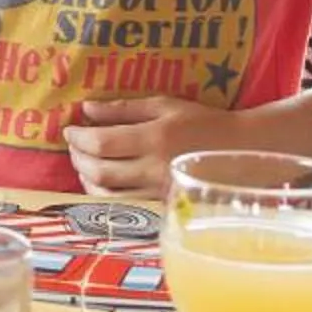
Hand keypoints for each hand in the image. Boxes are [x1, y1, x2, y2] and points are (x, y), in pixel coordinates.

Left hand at [63, 96, 241, 193]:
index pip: (101, 143)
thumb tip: (87, 109)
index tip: (68, 129)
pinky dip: (104, 193)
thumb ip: (124, 109)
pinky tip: (101, 181)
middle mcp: (154, 168)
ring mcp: (158, 191)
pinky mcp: (162, 205)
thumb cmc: (203, 122)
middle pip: (99, 170)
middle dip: (77, 158)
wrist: (242, 151)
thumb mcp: (165, 105)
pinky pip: (123, 204)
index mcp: (154, 138)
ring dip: (85, 178)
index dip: (78, 138)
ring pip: (107, 193)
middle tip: (73, 145)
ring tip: (83, 162)